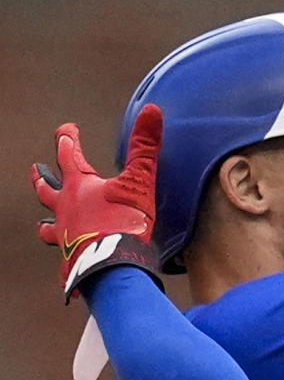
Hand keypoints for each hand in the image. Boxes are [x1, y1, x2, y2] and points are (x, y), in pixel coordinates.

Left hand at [32, 104, 163, 299]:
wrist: (114, 267)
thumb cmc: (123, 223)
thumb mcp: (139, 181)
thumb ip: (145, 148)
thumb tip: (152, 112)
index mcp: (79, 187)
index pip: (68, 155)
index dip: (68, 139)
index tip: (67, 130)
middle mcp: (65, 210)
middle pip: (47, 190)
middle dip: (42, 178)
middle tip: (35, 171)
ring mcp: (66, 237)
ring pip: (48, 227)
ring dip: (46, 224)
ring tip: (42, 225)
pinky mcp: (71, 262)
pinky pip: (64, 261)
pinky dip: (64, 261)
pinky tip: (66, 265)